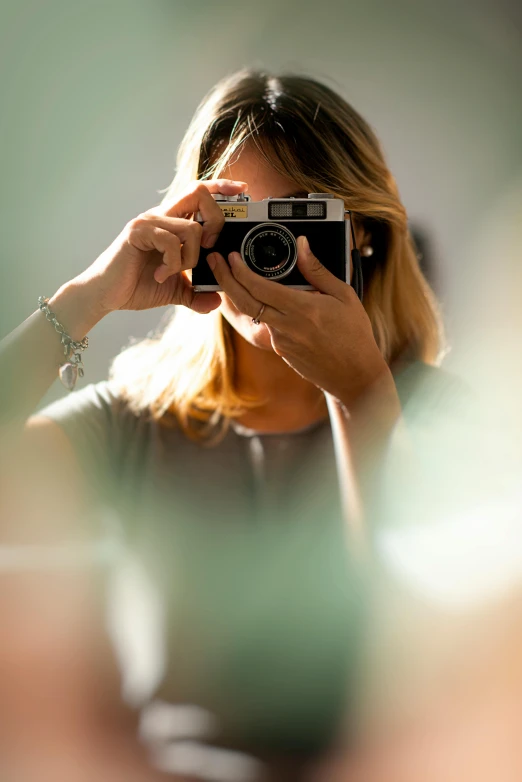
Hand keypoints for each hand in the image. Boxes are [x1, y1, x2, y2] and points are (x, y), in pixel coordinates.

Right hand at [70, 178, 247, 315]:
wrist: (106, 296)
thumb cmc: (137, 286)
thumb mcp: (176, 291)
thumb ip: (197, 293)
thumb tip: (218, 302)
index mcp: (172, 222)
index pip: (200, 192)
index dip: (222, 187)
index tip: (243, 190)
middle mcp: (162, 215)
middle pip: (199, 192)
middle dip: (216, 220)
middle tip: (208, 247)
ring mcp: (149, 221)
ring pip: (191, 227)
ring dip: (191, 257)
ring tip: (173, 272)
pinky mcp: (138, 232)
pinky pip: (171, 241)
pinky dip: (173, 263)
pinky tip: (160, 274)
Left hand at [208, 235, 389, 405]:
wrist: (354, 375)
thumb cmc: (354, 335)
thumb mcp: (343, 295)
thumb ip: (318, 270)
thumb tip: (303, 245)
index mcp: (302, 309)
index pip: (260, 287)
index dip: (240, 270)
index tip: (231, 256)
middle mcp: (286, 327)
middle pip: (244, 301)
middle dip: (225, 279)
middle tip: (215, 262)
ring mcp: (281, 341)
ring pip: (252, 313)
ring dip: (238, 294)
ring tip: (231, 276)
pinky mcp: (281, 351)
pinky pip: (265, 325)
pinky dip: (258, 310)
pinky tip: (259, 299)